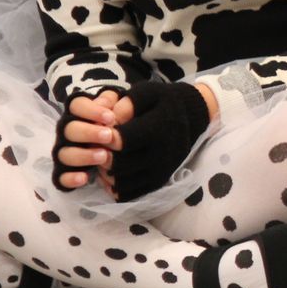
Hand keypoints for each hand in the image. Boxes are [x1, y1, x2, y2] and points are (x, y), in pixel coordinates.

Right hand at [54, 90, 123, 190]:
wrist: (113, 145)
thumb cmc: (112, 123)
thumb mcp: (115, 107)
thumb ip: (111, 101)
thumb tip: (106, 104)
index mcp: (78, 113)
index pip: (77, 105)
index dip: (92, 110)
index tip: (111, 118)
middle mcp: (67, 132)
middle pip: (70, 129)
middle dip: (89, 133)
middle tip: (108, 136)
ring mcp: (64, 151)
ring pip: (65, 153)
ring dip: (83, 155)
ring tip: (104, 156)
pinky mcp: (63, 171)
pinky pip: (60, 177)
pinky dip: (70, 178)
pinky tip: (85, 178)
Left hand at [110, 81, 214, 200]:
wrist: (189, 119)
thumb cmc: (164, 103)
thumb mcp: (148, 93)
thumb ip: (127, 103)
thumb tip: (109, 121)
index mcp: (159, 129)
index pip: (124, 141)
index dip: (105, 137)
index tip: (101, 130)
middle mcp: (162, 155)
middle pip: (120, 164)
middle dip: (101, 156)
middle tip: (97, 146)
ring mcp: (161, 173)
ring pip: (121, 182)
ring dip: (105, 172)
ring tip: (103, 157)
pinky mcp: (157, 184)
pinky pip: (128, 194)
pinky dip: (114, 186)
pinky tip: (111, 172)